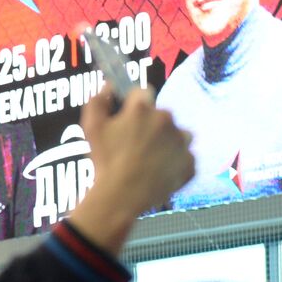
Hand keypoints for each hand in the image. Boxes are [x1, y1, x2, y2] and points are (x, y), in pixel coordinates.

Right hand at [70, 88, 192, 253]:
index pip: (142, 92)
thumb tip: (108, 85)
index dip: (133, 104)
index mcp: (142, 108)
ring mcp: (181, 142)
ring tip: (152, 159)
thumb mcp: (91, 127)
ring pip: (179, 135)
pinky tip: (161, 172)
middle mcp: (167, 119)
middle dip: (151, 125)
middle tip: (136, 144)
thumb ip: (97, 101)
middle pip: (161, 115)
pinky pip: (185, 158)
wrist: (122, 195)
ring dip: (168, 142)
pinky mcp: (190, 163)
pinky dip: (176, 163)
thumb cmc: (105, 160)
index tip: (127, 118)